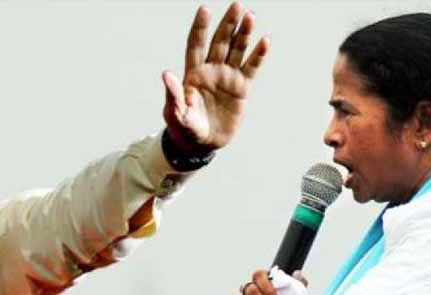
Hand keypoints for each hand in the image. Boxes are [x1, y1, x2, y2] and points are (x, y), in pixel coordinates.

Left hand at [163, 2, 268, 152]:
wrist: (202, 144)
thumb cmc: (184, 129)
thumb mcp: (176, 113)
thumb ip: (172, 94)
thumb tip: (166, 74)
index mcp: (193, 73)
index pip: (196, 45)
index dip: (200, 27)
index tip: (205, 9)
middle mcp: (211, 70)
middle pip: (220, 42)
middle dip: (228, 24)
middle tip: (236, 5)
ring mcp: (227, 77)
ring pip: (237, 50)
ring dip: (243, 34)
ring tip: (250, 16)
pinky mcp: (241, 88)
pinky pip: (251, 68)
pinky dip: (258, 55)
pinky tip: (265, 41)